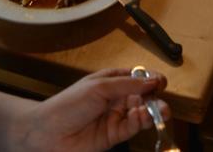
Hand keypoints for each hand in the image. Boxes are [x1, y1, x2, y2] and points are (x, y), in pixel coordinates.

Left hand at [7, 69, 168, 151]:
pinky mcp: (113, 136)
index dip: (149, 79)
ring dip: (151, 112)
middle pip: (141, 96)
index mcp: (111, 80)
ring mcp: (114, 117)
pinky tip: (143, 118)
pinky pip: (131, 128)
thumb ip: (127, 85)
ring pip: (139, 113)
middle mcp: (115, 98)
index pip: (136, 78)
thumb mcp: (99, 87)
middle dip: (154, 98)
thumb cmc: (69, 104)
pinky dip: (140, 123)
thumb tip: (151, 81)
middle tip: (164, 101)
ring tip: (161, 112)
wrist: (48, 132)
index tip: (161, 82)